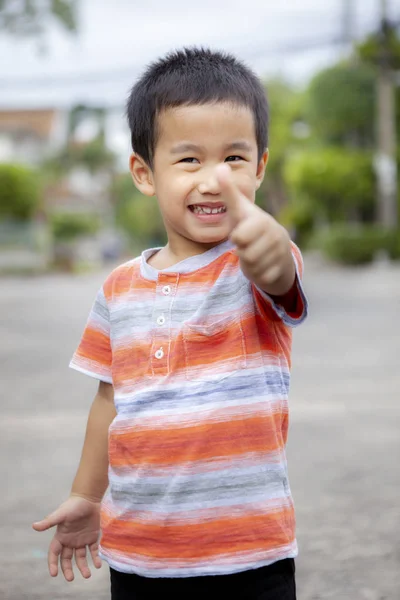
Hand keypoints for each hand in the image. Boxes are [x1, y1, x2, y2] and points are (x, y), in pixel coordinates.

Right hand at [32, 495, 101, 581]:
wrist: (88, 498)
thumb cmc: (73, 505)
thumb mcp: (60, 514)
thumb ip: (49, 522)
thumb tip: (34, 526)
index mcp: (61, 537)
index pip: (54, 553)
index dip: (53, 564)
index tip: (53, 574)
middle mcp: (70, 541)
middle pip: (66, 559)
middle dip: (67, 569)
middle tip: (70, 578)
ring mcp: (81, 540)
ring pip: (80, 558)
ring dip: (83, 567)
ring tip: (87, 575)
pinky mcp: (92, 537)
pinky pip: (93, 551)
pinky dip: (95, 558)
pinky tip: (98, 565)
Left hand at [216, 164, 294, 294]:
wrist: (277, 249)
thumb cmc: (252, 226)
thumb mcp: (240, 209)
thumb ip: (229, 191)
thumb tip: (220, 167)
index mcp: (263, 221)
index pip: (240, 237)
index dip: (237, 237)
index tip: (243, 232)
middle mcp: (275, 236)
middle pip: (246, 254)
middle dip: (243, 252)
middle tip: (248, 245)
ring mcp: (280, 254)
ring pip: (253, 266)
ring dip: (249, 263)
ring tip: (254, 253)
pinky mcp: (282, 270)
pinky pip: (260, 277)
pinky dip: (257, 274)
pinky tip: (262, 265)